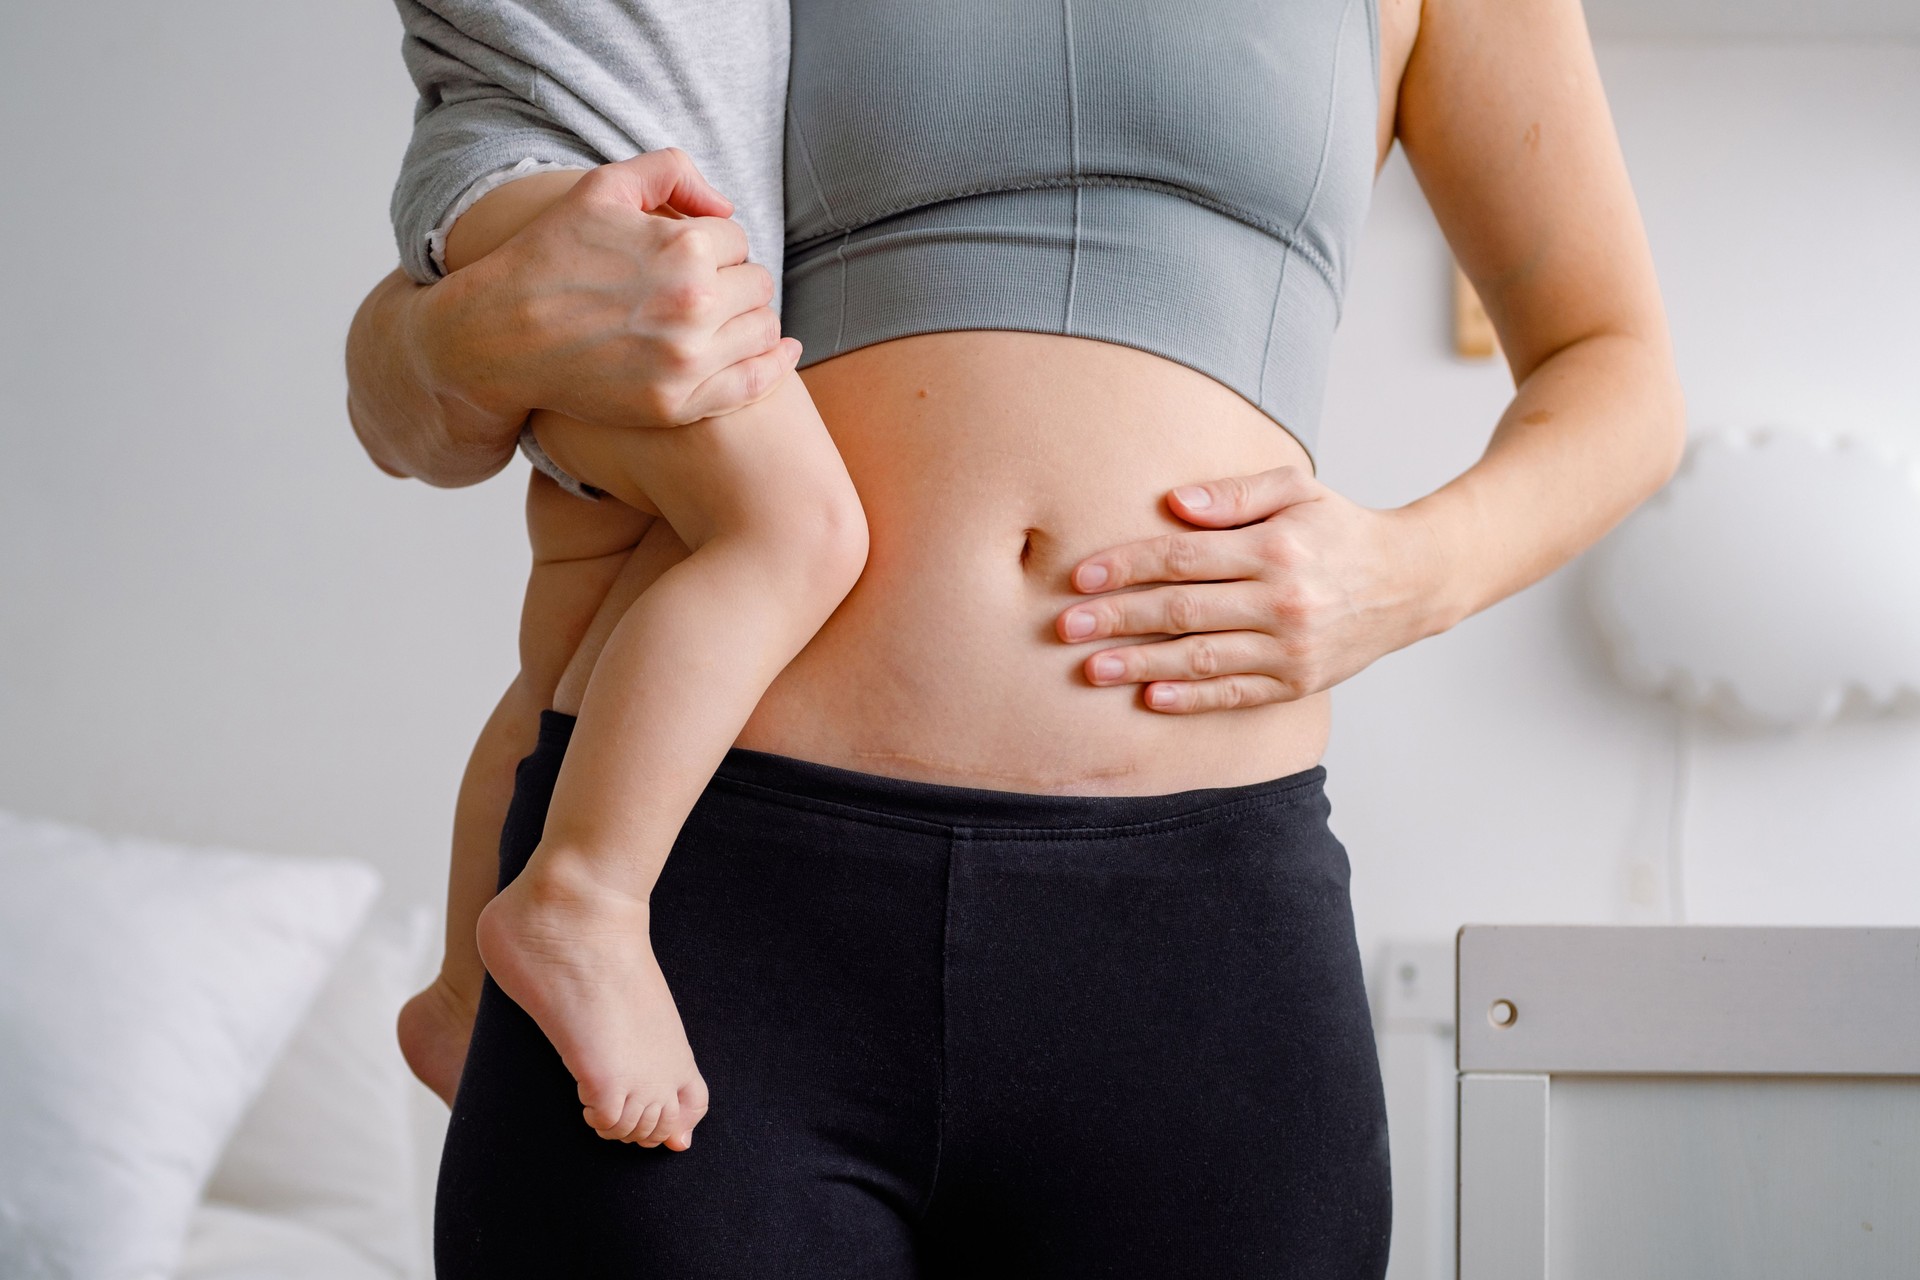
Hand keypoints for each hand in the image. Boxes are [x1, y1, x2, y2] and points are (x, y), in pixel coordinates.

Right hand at [420, 147, 797, 435]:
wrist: (498, 336)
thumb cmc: (548, 257)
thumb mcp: (601, 188)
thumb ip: (671, 171)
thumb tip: (724, 204)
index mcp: (684, 247)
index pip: (736, 239)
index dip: (711, 244)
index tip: (681, 257)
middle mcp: (693, 304)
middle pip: (756, 284)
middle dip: (732, 281)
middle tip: (696, 290)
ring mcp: (687, 360)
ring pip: (763, 329)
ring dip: (748, 319)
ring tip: (717, 318)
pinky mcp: (678, 404)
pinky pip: (755, 382)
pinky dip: (773, 364)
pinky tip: (779, 351)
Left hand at [1054, 466, 1447, 712]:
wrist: (1409, 582)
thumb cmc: (1339, 529)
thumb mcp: (1296, 489)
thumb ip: (1234, 494)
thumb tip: (1172, 502)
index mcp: (1275, 547)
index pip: (1184, 558)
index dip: (1127, 567)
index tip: (1080, 577)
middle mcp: (1282, 601)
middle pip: (1181, 611)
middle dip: (1117, 619)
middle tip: (1066, 626)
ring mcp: (1290, 648)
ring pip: (1200, 659)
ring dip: (1139, 665)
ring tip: (1091, 667)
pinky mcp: (1296, 683)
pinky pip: (1233, 694)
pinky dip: (1189, 698)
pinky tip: (1149, 697)